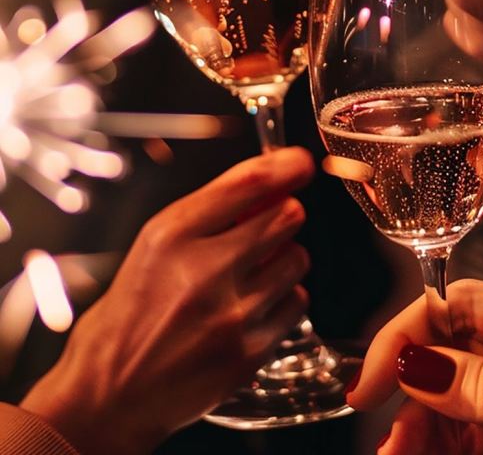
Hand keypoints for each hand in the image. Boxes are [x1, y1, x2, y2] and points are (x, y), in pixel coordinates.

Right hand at [21, 147, 313, 454]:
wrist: (110, 391)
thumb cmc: (133, 311)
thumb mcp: (155, 243)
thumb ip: (210, 209)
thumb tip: (270, 178)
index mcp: (172, 236)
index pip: (247, 183)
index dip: (285, 166)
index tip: (300, 163)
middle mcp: (203, 272)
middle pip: (285, 216)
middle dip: (282, 214)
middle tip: (267, 226)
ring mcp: (230, 315)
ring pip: (297, 258)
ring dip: (283, 258)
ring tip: (253, 273)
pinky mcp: (249, 352)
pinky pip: (297, 302)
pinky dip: (282, 300)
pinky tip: (253, 307)